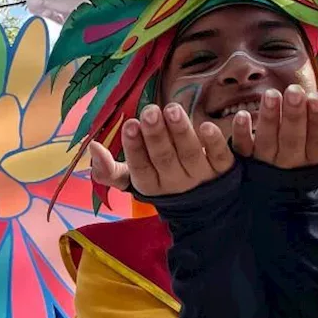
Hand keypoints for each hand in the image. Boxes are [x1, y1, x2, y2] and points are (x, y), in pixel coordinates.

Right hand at [89, 103, 234, 195]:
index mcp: (150, 185)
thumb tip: (92, 146)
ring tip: (172, 109)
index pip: (140, 168)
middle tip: (150, 112)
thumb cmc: (160, 178)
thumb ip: (108, 169)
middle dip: (156, 136)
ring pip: (190, 155)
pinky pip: (221, 157)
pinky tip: (208, 125)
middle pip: (165, 159)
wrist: (207, 208)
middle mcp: (176, 184)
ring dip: (181, 132)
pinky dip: (214, 142)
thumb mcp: (132, 179)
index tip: (130, 125)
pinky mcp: (225, 171)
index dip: (135, 148)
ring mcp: (202, 178)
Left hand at [231, 85, 317, 168]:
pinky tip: (242, 115)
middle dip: (294, 115)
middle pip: (293, 140)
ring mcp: (267, 164)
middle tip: (295, 91)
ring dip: (269, 118)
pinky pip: (242, 149)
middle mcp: (292, 163)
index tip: (316, 99)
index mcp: (317, 160)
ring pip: (268, 142)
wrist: (286, 192)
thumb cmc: (315, 156)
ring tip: (272, 94)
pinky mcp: (245, 161)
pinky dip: (241, 133)